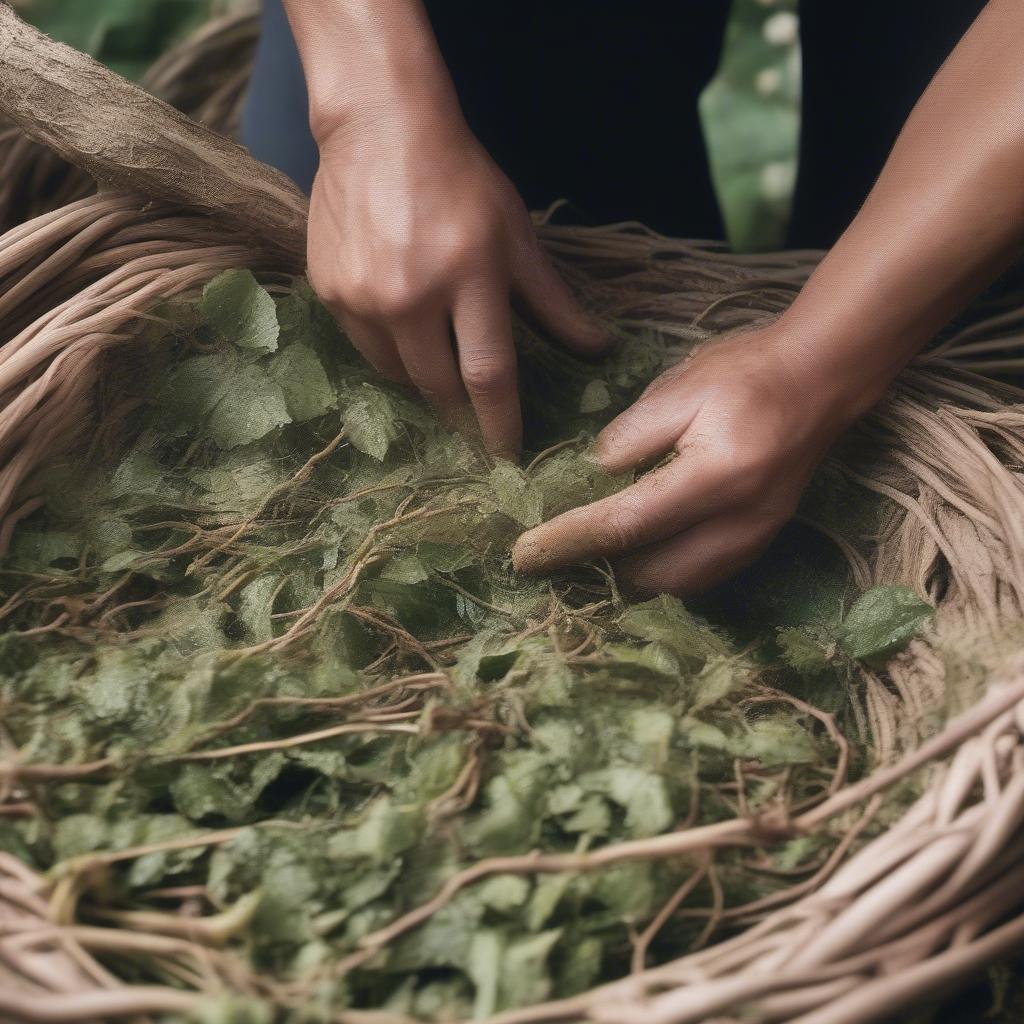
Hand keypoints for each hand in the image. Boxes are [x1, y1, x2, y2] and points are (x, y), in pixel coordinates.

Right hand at [307, 113, 606, 457]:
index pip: (488, 375)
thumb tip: (599, 349)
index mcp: (469, 278)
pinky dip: (391, 352)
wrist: (379, 127)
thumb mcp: (516, 235)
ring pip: (400, 375)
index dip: (500, 423)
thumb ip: (553, 301)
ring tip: (441, 368)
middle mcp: (411, 296)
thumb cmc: (461, 180)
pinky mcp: (330, 292)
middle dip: (462, 414)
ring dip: (426, 383)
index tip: (508, 456)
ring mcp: (363, 296)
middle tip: (476, 424)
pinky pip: (365, 349)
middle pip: (440, 387)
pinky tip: (405, 331)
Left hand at [513, 325, 863, 594]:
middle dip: (599, 566)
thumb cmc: (747, 373)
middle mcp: (740, 523)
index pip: (626, 524)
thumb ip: (631, 436)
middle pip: (651, 575)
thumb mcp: (680, 387)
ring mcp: (755, 540)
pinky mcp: (760, 543)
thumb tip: (593, 477)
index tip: (524, 556)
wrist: (820, 380)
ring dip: (632, 573)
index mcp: (716, 477)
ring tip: (596, 548)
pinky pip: (701, 578)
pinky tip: (643, 547)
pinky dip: (664, 570)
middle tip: (559, 546)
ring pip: (677, 587)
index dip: (570, 541)